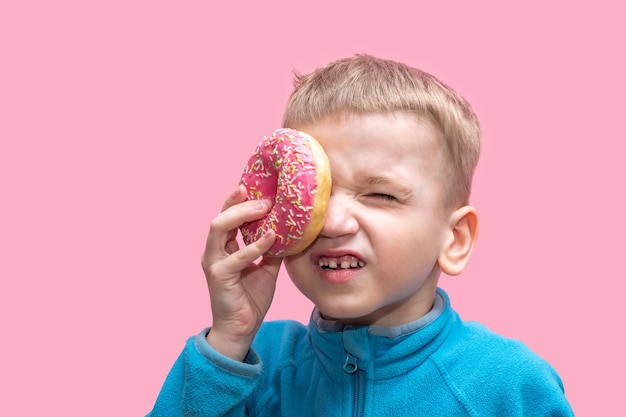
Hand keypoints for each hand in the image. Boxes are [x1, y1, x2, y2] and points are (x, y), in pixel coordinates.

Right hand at [201, 185, 281, 360]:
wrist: (241, 328)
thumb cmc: (251, 298)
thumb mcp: (266, 268)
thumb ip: (272, 249)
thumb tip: (289, 230)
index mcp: (223, 248)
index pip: (227, 217)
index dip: (239, 201)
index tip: (258, 187)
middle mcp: (214, 251)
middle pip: (220, 217)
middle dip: (239, 202)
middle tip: (264, 196)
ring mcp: (214, 262)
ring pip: (219, 228)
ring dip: (242, 215)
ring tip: (264, 208)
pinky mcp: (219, 276)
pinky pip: (237, 256)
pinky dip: (254, 245)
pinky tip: (271, 237)